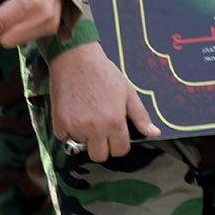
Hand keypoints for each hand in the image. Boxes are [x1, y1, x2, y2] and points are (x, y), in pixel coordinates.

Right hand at [47, 39, 155, 160]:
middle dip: (101, 146)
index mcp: (115, 122)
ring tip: (85, 115)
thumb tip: (154, 133)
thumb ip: (141, 116)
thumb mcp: (128, 92)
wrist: (75, 58)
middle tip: (99, 131)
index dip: (119, 144)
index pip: (120, 151)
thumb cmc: (104, 73)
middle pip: (99, 156)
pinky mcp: (59, 121)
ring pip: (80, 146)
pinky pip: (63, 137)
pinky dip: (67, 129)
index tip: (115, 135)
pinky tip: (73, 113)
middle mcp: (95, 128)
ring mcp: (76, 126)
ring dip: (83, 136)